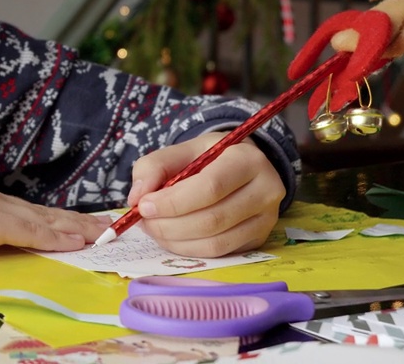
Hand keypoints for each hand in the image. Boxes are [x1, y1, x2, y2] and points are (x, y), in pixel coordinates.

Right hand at [0, 161, 105, 250]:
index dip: (49, 217)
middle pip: (39, 211)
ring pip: (40, 219)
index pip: (20, 209)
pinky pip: (27, 230)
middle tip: (104, 226)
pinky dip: (54, 235)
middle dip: (73, 220)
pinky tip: (75, 241)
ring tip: (102, 234)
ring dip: (73, 227)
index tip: (74, 222)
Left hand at [126, 131, 283, 257]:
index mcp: (247, 159)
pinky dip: (188, 249)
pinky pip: (219, 253)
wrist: (238, 166)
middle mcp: (265, 190)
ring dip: (175, 241)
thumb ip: (153, 167)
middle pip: (213, 219)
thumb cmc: (207, 157)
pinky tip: (172, 237)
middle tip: (144, 221)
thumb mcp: (180, 151)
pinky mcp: (258, 240)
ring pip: (216, 242)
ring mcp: (266, 219)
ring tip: (154, 228)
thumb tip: (138, 198)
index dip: (173, 202)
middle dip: (169, 225)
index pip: (210, 187)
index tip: (144, 206)